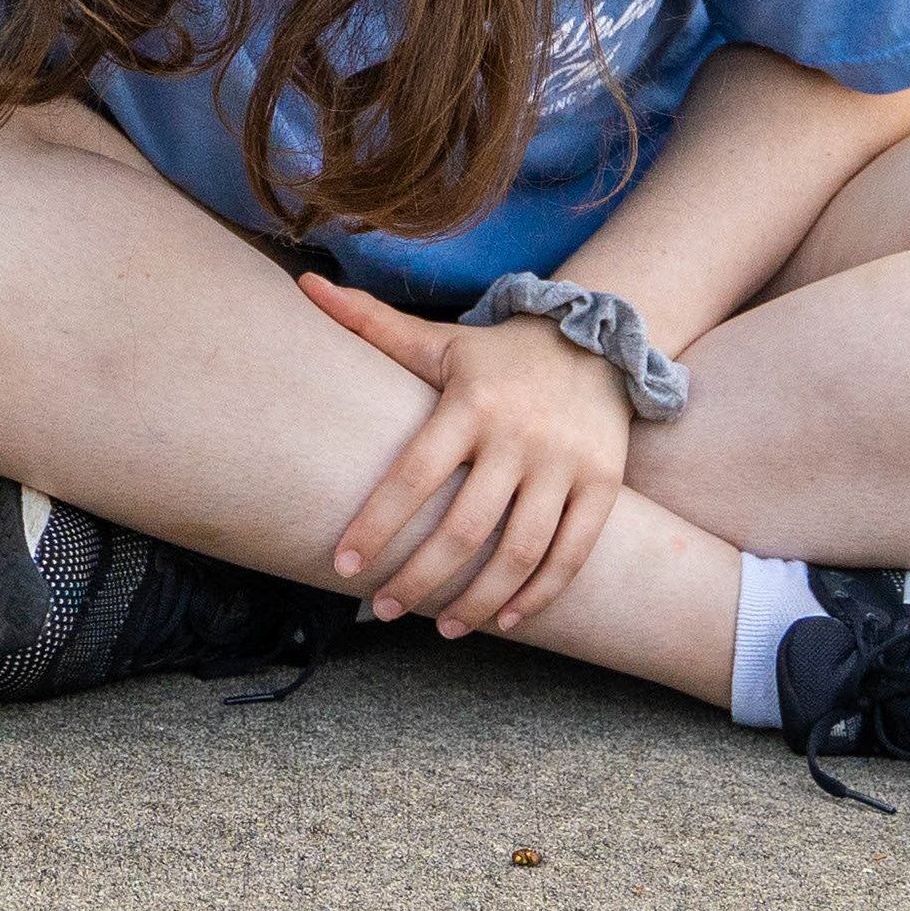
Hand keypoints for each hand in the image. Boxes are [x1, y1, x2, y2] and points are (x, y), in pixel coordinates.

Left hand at [299, 275, 632, 638]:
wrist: (594, 340)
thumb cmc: (496, 353)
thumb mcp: (436, 338)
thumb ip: (370, 322)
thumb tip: (306, 284)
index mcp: (469, 403)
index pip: (413, 475)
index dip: (377, 524)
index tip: (344, 565)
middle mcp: (518, 436)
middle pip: (466, 528)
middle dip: (420, 577)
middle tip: (385, 608)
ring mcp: (565, 464)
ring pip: (520, 551)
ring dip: (478, 599)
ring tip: (441, 626)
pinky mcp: (603, 484)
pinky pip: (572, 554)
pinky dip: (539, 594)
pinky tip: (505, 620)